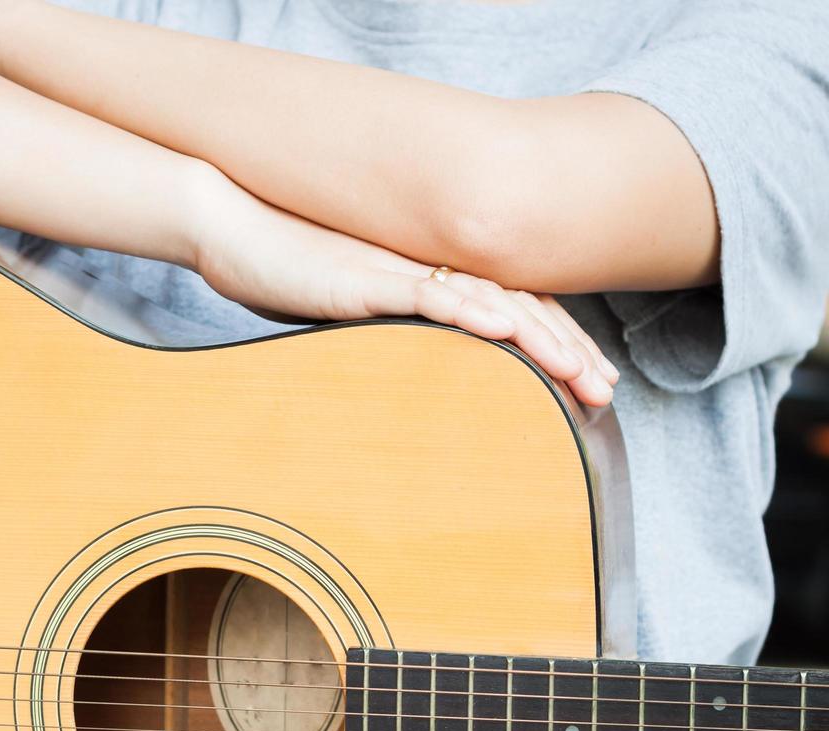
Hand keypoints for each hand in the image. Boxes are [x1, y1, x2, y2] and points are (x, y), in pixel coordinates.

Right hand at [189, 171, 616, 406]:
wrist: (232, 228)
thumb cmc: (281, 272)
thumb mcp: (345, 314)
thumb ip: (386, 335)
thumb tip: (407, 374)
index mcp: (427, 283)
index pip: (508, 313)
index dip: (554, 348)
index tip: (588, 387)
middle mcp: (427, 271)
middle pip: (517, 308)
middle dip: (569, 353)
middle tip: (607, 393)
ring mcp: (401, 272)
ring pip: (489, 301)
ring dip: (541, 339)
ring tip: (582, 374)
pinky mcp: (367, 278)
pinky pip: (429, 293)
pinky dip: (473, 310)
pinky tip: (510, 329)